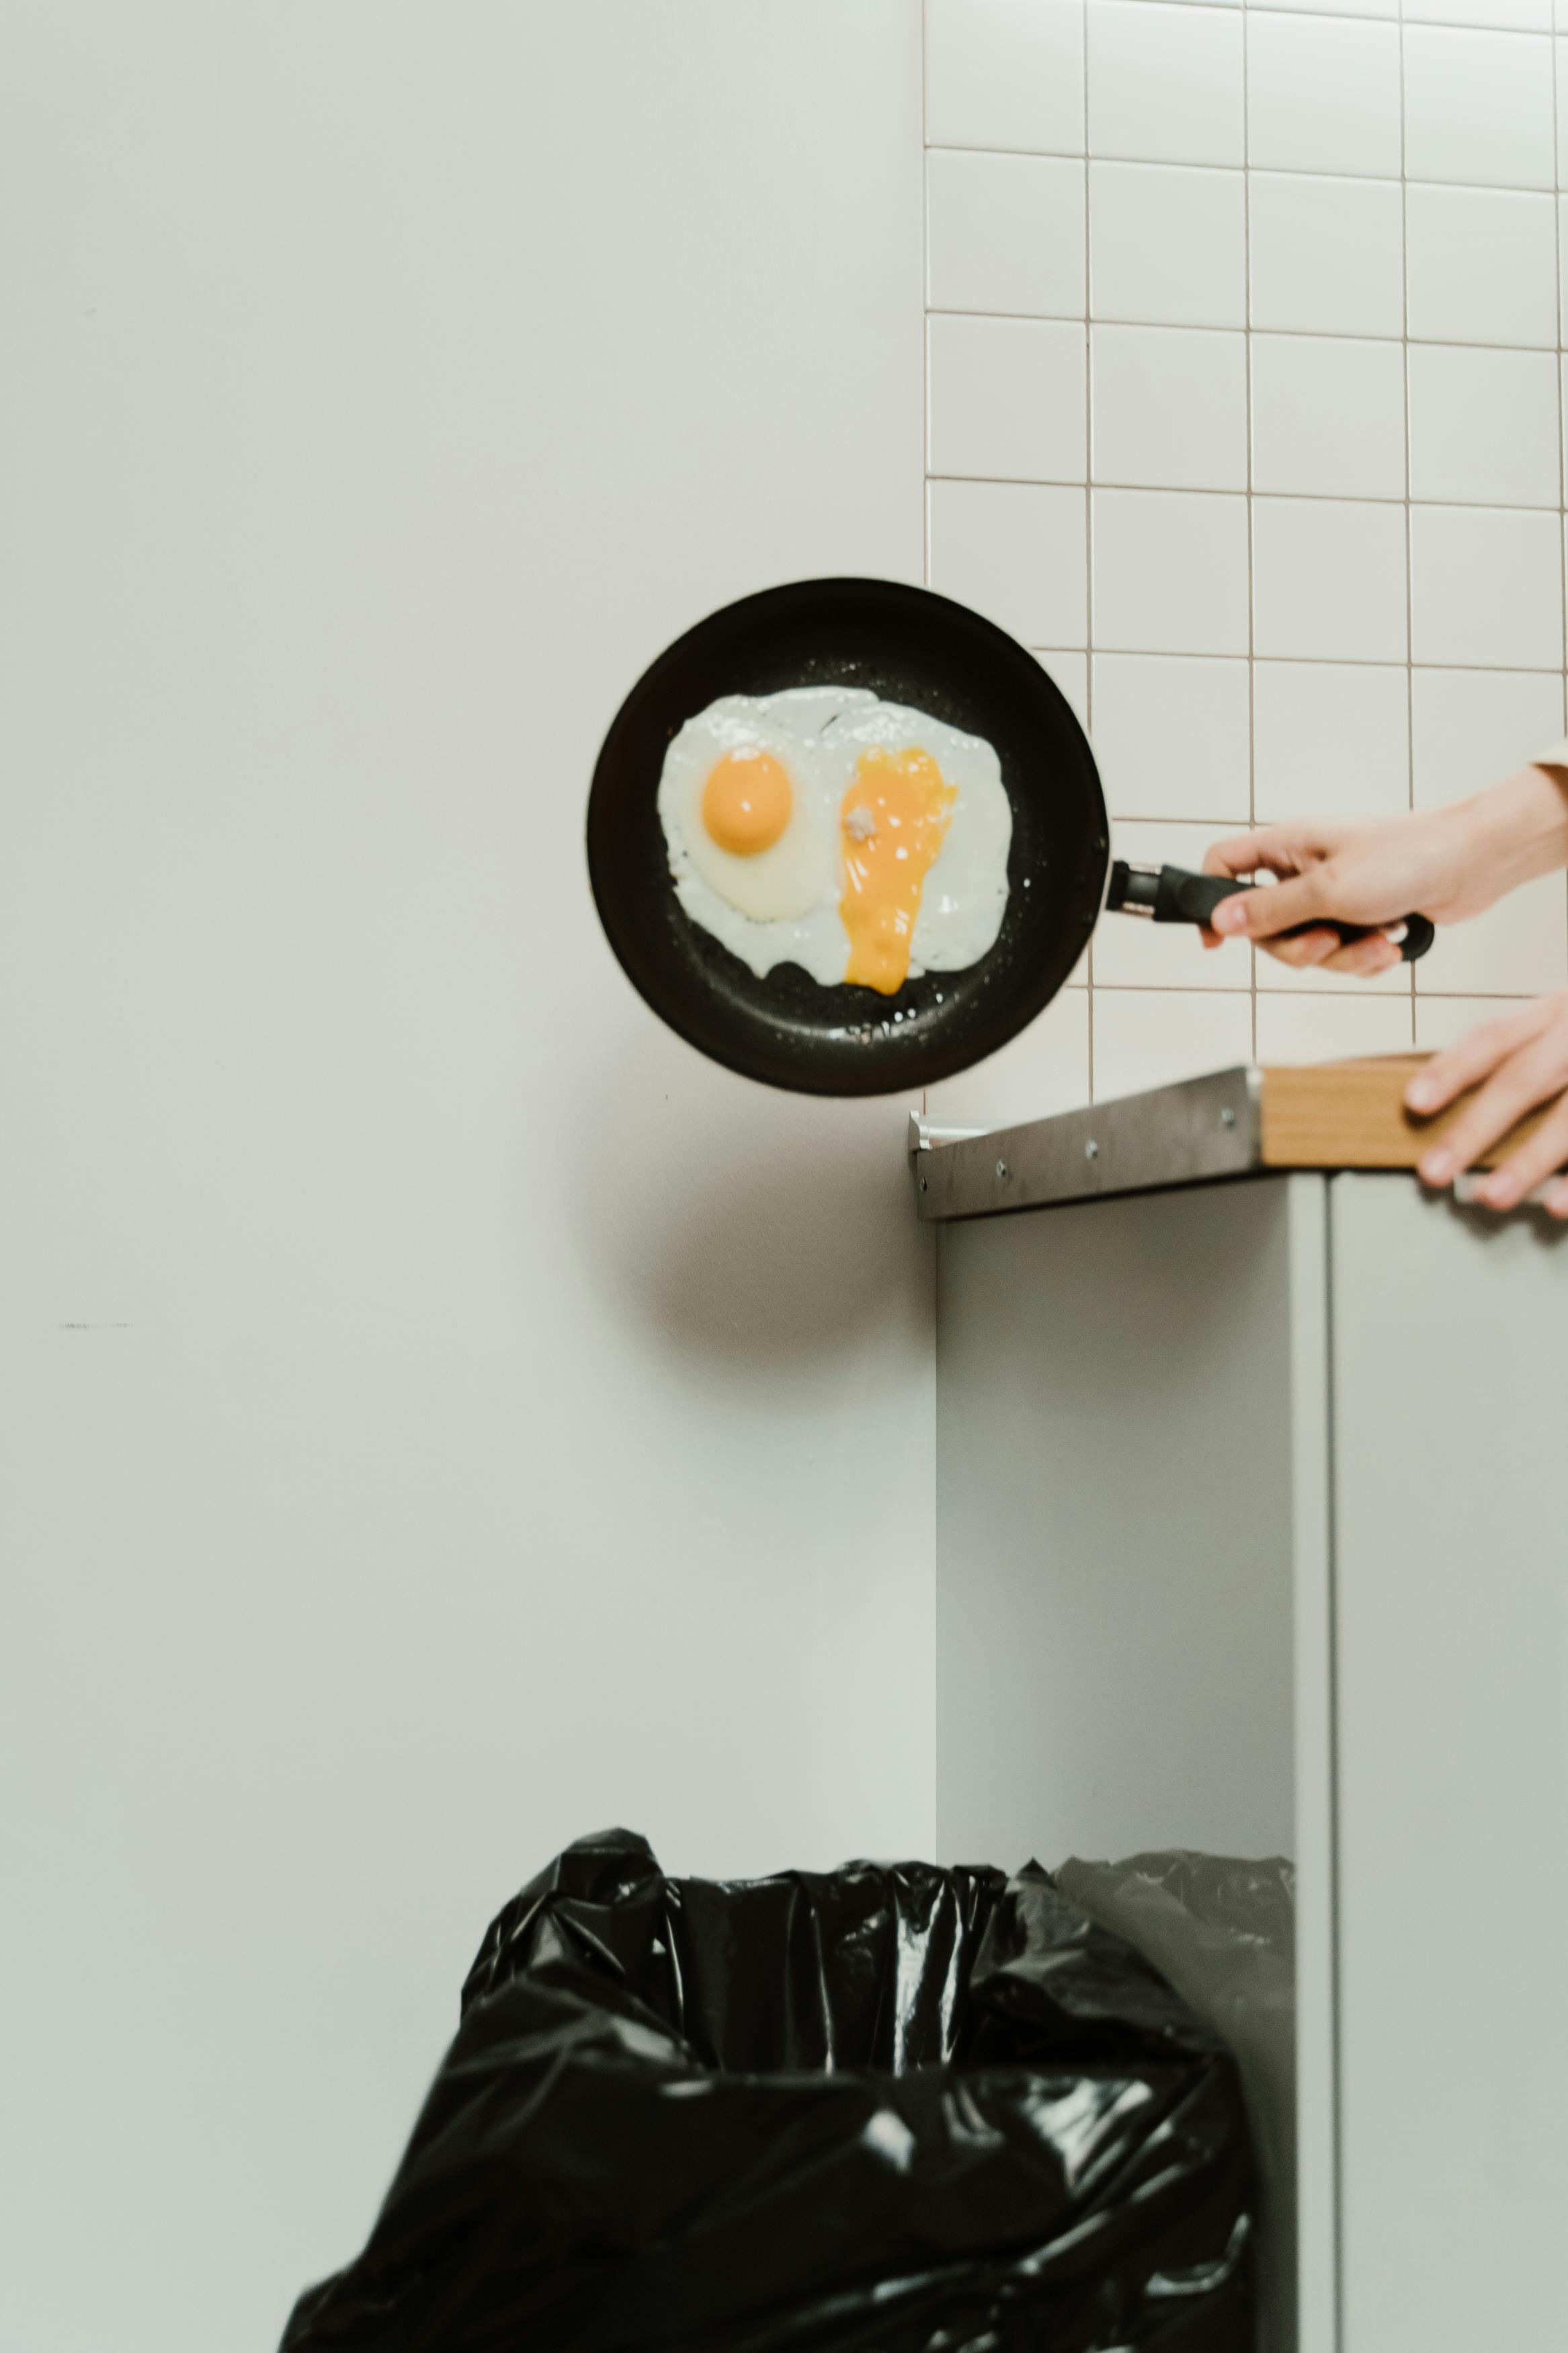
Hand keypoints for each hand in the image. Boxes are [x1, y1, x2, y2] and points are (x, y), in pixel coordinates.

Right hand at [1200, 809, 1488, 977]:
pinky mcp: (1361, 916)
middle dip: (1299, 947)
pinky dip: (1364, 957)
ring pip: (1308, 946)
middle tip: (1326, 942)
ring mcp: (1334, 895)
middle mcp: (1305, 869)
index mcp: (1288, 846)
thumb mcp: (1328, 889)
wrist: (1472, 865)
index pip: (1224, 865)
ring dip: (1342, 956)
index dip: (1212, 902)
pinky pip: (1342, 954)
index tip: (1216, 940)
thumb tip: (1222, 920)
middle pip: (1267, 925)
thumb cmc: (1408, 855)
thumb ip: (1270, 909)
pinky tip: (1389, 944)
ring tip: (1373, 943)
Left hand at [1406, 993, 1567, 1215]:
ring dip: (1531, 1159)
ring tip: (1491, 1197)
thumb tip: (1437, 1104)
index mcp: (1556, 1013)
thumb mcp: (1561, 1028)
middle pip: (1526, 1077)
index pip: (1495, 1037)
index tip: (1414, 1102)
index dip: (1453, 1068)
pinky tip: (1557, 1206)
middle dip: (1476, 1127)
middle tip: (1434, 1170)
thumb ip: (1522, 1057)